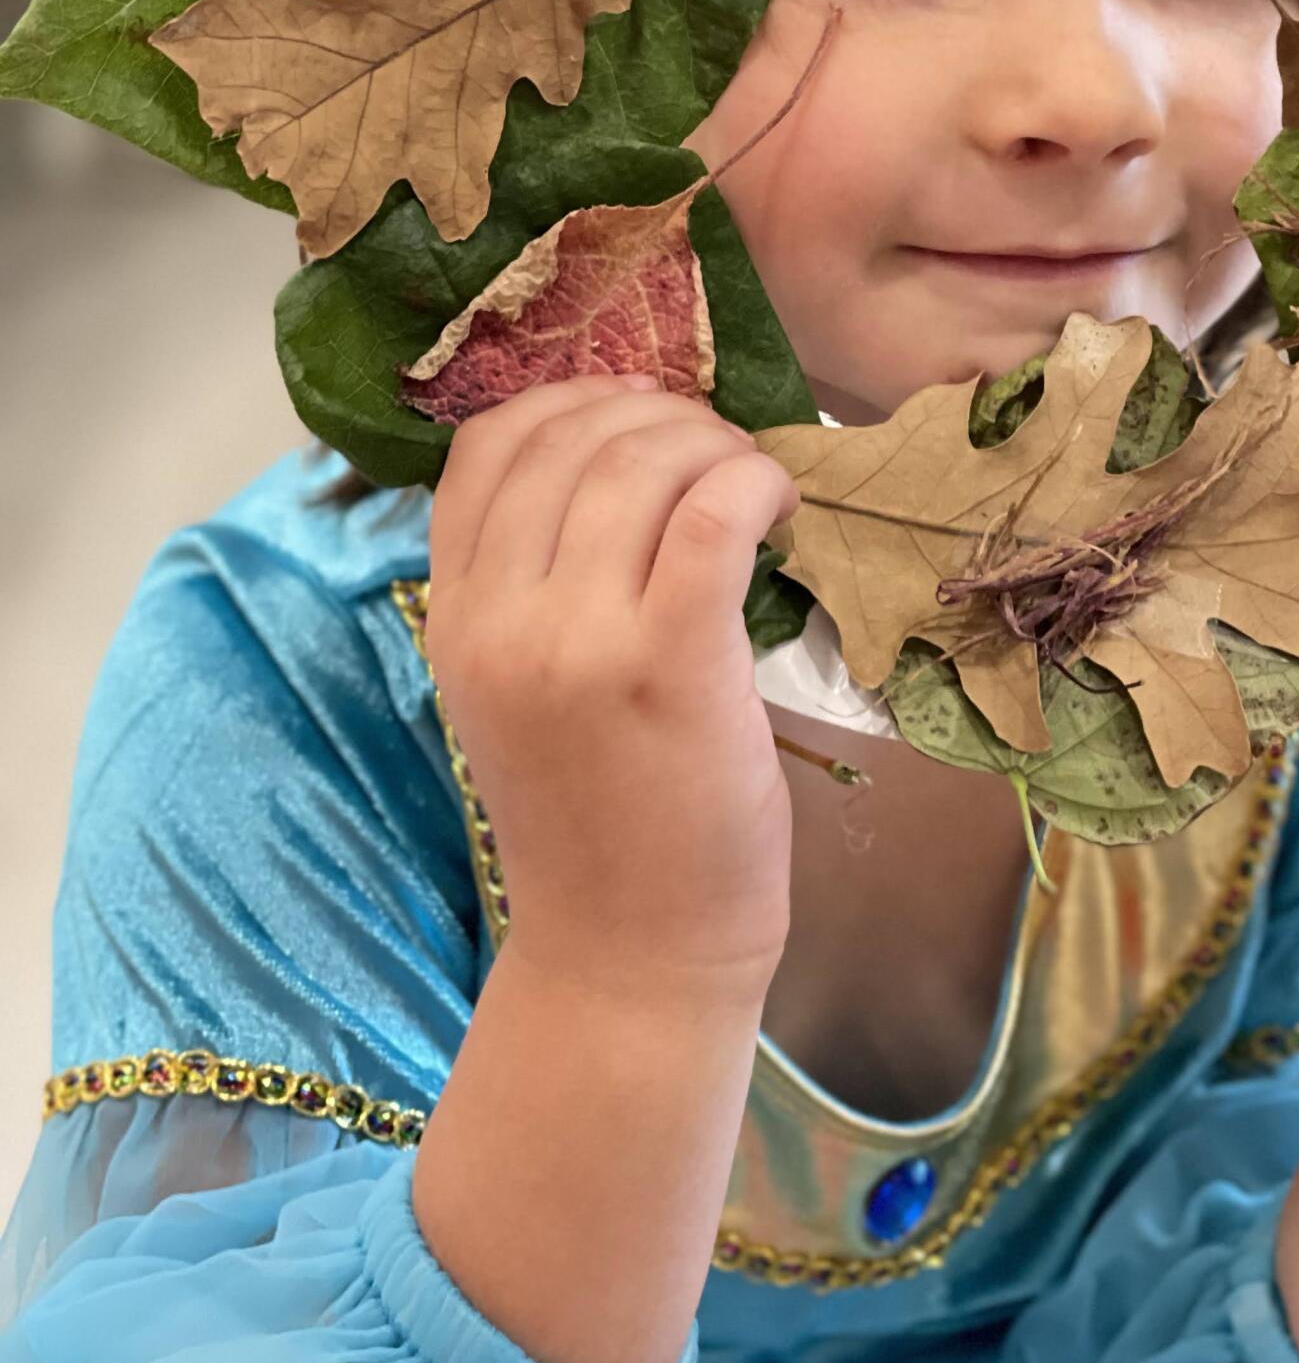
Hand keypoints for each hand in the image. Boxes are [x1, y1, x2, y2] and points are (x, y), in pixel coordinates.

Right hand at [425, 374, 799, 1006]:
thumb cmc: (594, 824)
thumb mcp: (513, 694)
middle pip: (571, 438)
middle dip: (657, 415)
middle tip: (712, 448)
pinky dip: (756, 480)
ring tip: (750, 479)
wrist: (629, 960)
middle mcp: (501, 620)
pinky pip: (715, 512)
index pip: (486, 447)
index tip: (638, 417)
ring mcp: (580, 641)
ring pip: (644, 462)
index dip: (569, 402)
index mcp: (453, 619)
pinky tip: (780, 503)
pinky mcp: (672, 664)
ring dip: (714, 444)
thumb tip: (615, 459)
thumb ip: (528, 588)